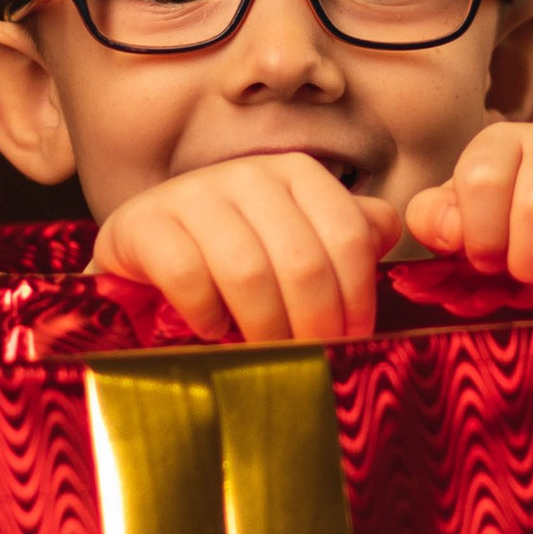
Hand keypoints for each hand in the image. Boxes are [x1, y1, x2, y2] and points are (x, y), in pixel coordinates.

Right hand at [91, 154, 401, 344]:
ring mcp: (192, 194)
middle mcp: (248, 173)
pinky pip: (187, 276)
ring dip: (265, 327)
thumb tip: (389, 232)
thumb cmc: (235, 252)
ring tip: (268, 355)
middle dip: (314, 322)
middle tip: (312, 360)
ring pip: (247, 271)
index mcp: (297, 173)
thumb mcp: (296, 237)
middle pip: (302, 260)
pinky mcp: (143, 223)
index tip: (353, 339)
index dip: (358, 296)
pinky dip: (206, 314)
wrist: (144, 250)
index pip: (348, 235)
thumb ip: (346, 232)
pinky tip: (212, 330)